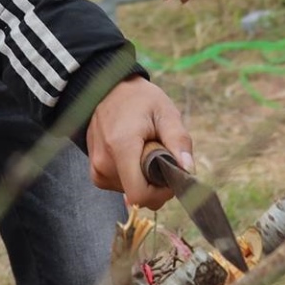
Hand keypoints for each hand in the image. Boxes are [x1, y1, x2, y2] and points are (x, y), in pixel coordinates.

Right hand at [86, 77, 193, 210]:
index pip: (140, 194)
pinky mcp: (95, 172)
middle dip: (156, 183)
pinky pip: (121, 186)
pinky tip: (134, 154)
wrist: (108, 89)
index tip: (171, 176)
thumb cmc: (140, 99)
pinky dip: (133, 176)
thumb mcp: (165, 112)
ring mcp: (97, 169)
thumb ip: (178, 141)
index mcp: (121, 147)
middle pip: (138, 195)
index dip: (161, 193)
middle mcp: (104, 163)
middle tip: (160, 153)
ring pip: (131, 192)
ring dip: (144, 178)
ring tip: (145, 149)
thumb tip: (189, 170)